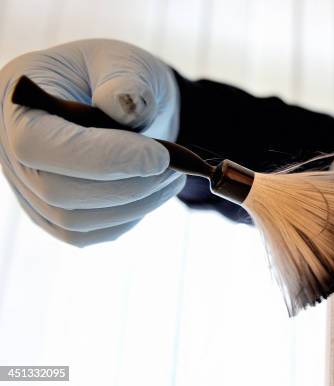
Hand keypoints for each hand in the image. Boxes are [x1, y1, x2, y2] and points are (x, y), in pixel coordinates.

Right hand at [0, 39, 185, 246]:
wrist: (124, 101)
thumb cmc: (118, 76)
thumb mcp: (123, 61)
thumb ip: (125, 81)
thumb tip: (124, 107)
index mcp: (17, 103)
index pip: (38, 144)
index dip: (101, 157)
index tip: (159, 157)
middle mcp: (12, 152)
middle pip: (57, 191)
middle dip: (128, 183)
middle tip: (174, 165)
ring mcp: (30, 189)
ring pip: (75, 221)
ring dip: (136, 203)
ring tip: (172, 174)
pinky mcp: (55, 215)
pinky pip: (89, 234)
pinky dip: (130, 216)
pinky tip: (154, 189)